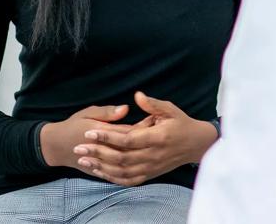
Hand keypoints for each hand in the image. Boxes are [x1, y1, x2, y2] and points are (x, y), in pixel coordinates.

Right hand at [39, 104, 145, 168]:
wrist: (56, 146)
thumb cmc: (73, 125)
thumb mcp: (88, 113)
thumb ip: (107, 112)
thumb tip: (126, 109)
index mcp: (101, 133)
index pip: (128, 131)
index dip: (143, 127)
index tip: (155, 119)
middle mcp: (103, 150)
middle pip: (130, 147)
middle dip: (145, 140)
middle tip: (157, 131)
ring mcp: (102, 163)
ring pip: (127, 162)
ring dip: (140, 155)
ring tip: (152, 145)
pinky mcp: (100, 172)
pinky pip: (119, 175)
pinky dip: (131, 169)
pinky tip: (140, 162)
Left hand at [72, 92, 218, 186]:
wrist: (197, 145)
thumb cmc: (182, 124)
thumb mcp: (170, 109)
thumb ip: (152, 104)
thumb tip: (136, 96)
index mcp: (158, 138)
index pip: (127, 139)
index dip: (107, 136)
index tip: (90, 131)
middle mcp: (153, 155)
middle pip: (120, 157)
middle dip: (97, 153)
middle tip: (78, 148)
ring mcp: (151, 167)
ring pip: (121, 171)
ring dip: (101, 167)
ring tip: (83, 161)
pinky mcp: (150, 174)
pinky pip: (128, 180)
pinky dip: (112, 177)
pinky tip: (99, 172)